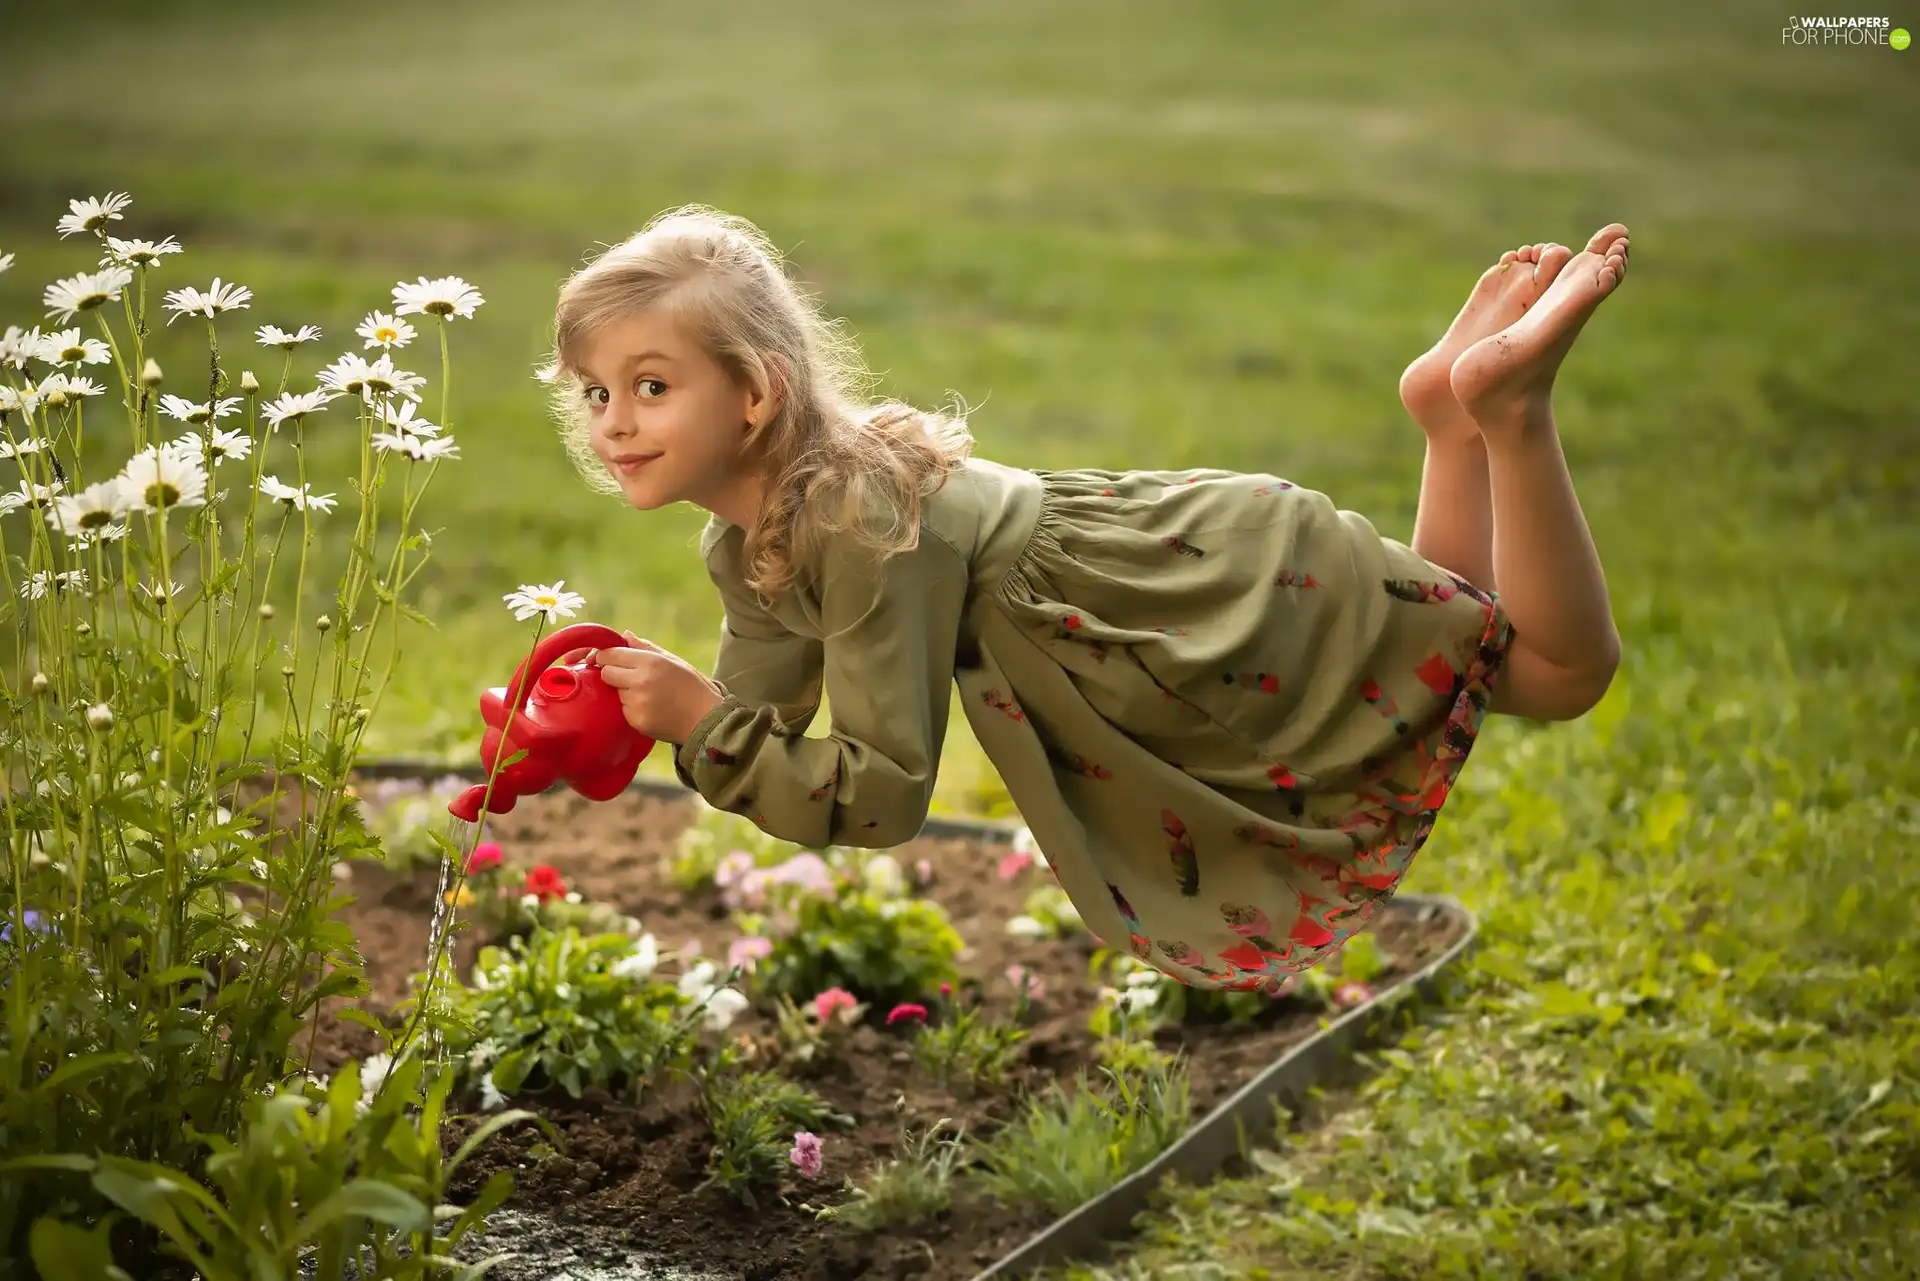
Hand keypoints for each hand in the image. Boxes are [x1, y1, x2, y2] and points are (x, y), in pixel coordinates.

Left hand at [582, 632, 725, 743]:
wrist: (706, 720)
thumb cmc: (692, 686)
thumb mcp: (673, 660)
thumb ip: (645, 647)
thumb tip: (624, 635)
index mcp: (650, 662)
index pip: (610, 655)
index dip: (604, 656)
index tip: (606, 659)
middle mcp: (640, 681)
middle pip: (606, 673)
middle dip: (612, 673)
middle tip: (628, 677)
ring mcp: (637, 703)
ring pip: (615, 692)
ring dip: (624, 692)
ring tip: (648, 695)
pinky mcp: (636, 721)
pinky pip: (623, 710)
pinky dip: (632, 708)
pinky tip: (650, 708)